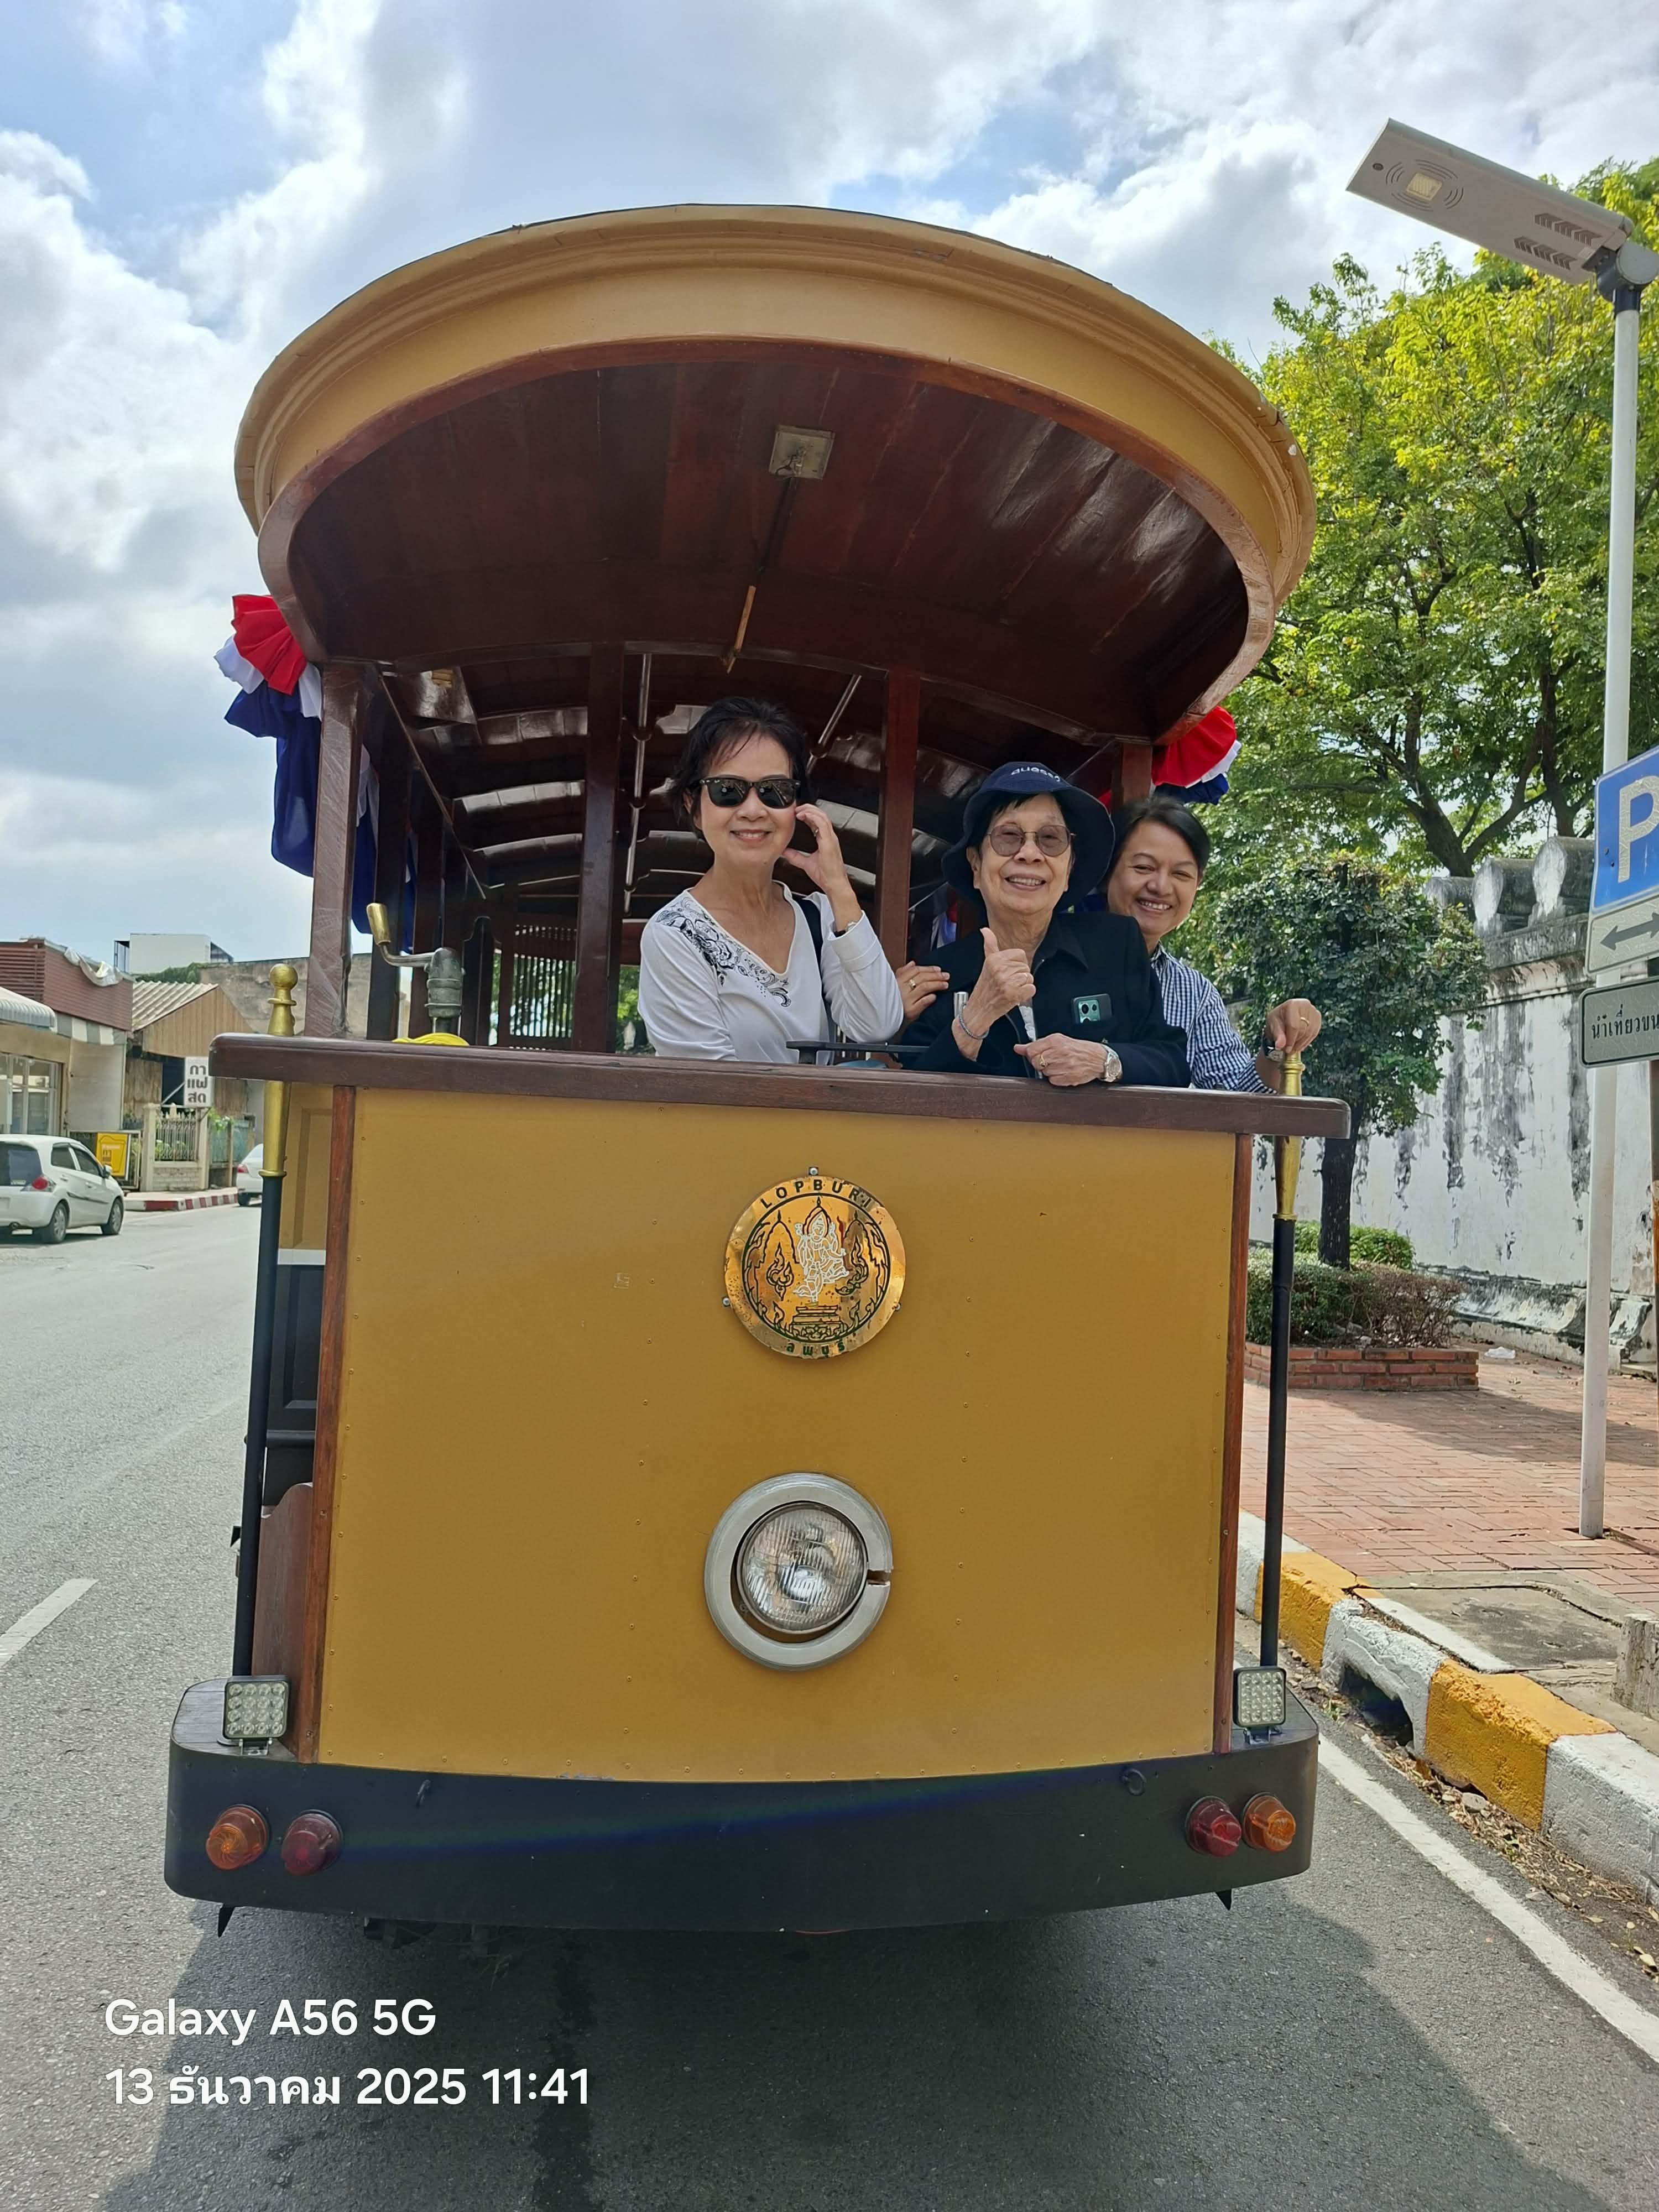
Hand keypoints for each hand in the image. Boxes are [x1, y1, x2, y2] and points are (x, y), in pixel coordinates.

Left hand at [779, 803, 860, 930]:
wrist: (834, 885)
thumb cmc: (825, 875)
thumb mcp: (805, 863)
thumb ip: (795, 856)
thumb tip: (784, 852)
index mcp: (825, 840)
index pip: (818, 821)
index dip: (808, 815)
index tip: (797, 814)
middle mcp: (830, 837)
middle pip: (821, 815)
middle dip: (808, 809)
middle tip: (796, 808)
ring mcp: (831, 838)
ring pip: (822, 816)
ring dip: (810, 810)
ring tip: (798, 810)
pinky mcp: (830, 842)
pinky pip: (823, 824)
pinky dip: (813, 817)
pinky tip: (804, 815)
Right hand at [895, 960, 949, 1021]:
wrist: (885, 1020)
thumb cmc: (890, 1003)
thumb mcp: (893, 985)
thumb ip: (903, 973)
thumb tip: (912, 963)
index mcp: (897, 981)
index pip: (915, 970)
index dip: (929, 968)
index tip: (938, 969)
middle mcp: (900, 989)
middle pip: (922, 977)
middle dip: (936, 975)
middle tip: (946, 976)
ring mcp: (905, 1000)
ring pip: (924, 987)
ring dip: (937, 984)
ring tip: (945, 985)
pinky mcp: (910, 1011)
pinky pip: (923, 1002)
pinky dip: (930, 998)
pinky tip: (935, 997)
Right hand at [963, 928, 1035, 1029]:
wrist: (977, 1010)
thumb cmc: (984, 989)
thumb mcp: (986, 964)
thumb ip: (990, 945)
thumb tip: (985, 930)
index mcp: (994, 959)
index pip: (1020, 954)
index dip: (1018, 965)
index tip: (1008, 973)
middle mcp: (999, 968)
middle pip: (1026, 967)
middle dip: (1020, 977)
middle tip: (1007, 984)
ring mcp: (1005, 981)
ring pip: (1029, 978)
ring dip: (1022, 986)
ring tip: (1009, 990)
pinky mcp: (1012, 993)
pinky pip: (1031, 989)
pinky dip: (1026, 995)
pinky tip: (1014, 996)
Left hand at [1016, 1033, 1114, 1085]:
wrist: (1098, 1059)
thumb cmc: (1078, 1049)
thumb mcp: (1058, 1040)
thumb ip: (1036, 1044)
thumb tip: (1018, 1048)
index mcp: (1056, 1041)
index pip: (1031, 1050)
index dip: (1032, 1054)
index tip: (1036, 1054)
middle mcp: (1059, 1053)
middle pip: (1036, 1062)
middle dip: (1039, 1062)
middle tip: (1050, 1060)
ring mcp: (1064, 1066)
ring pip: (1043, 1072)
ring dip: (1048, 1070)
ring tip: (1059, 1064)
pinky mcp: (1068, 1078)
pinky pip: (1052, 1081)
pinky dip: (1055, 1078)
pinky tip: (1063, 1071)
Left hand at [1266, 998, 1321, 1053]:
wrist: (1283, 1017)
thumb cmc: (1277, 1020)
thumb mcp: (1273, 1026)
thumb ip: (1277, 1036)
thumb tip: (1279, 1046)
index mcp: (1292, 1004)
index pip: (1294, 1026)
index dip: (1290, 1040)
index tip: (1286, 1049)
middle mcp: (1304, 1004)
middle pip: (1303, 1030)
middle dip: (1295, 1043)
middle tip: (1289, 1051)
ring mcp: (1313, 1010)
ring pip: (1310, 1032)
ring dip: (1301, 1043)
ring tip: (1293, 1049)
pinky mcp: (1317, 1017)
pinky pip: (1314, 1033)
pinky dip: (1307, 1041)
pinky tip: (1300, 1045)